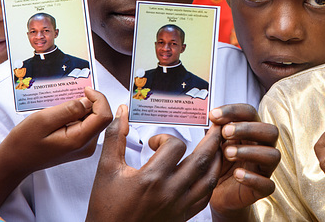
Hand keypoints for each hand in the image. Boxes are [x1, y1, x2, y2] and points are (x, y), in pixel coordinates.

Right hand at [0, 87, 111, 209]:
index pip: (104, 116)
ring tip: (62, 108)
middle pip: (101, 117)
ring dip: (82, 109)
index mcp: (79, 140)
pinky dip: (78, 116)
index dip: (99, 99)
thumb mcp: (43, 120)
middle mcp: (87, 146)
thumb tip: (89, 101)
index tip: (85, 90)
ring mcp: (84, 146)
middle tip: (70, 97)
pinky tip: (62, 115)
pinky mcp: (80, 145)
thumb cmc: (24, 142)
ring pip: (93, 120)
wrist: (14, 161)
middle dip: (89, 103)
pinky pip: (86, 125)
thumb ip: (69, 109)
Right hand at [86, 105, 221, 221]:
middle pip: (201, 159)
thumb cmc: (107, 207)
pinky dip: (210, 181)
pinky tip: (209, 172)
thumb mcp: (106, 170)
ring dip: (216, 160)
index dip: (167, 138)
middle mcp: (169, 192)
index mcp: (151, 178)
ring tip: (218, 147)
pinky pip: (205, 197)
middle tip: (217, 128)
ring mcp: (179, 206)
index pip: (175, 147)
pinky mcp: (183, 216)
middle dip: (212, 140)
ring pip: (209, 178)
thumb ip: (115, 138)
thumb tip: (120, 113)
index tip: (156, 143)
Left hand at [209, 104, 279, 221]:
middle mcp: (262, 148)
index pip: (251, 114)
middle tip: (225, 132)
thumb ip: (214, 133)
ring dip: (250, 152)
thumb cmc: (217, 165)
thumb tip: (213, 117)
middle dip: (248, 129)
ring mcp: (264, 168)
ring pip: (273, 155)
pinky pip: (268, 184)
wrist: (216, 195)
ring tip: (228, 154)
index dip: (234, 111)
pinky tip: (237, 174)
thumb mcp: (213, 146)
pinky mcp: (262, 189)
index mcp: (251, 133)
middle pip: (270, 131)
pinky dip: (253, 178)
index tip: (213, 115)